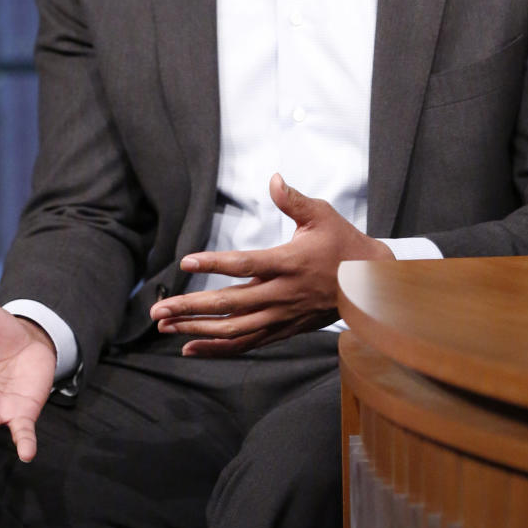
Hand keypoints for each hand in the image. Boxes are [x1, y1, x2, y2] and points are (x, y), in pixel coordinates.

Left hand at [149, 173, 394, 356]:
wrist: (369, 283)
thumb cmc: (343, 244)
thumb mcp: (322, 215)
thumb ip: (294, 200)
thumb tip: (274, 179)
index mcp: (288, 262)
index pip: (245, 264)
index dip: (215, 263)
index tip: (186, 262)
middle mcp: (281, 293)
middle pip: (230, 304)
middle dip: (191, 308)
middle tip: (158, 310)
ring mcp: (281, 316)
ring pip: (234, 329)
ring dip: (197, 330)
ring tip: (165, 327)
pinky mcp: (282, 329)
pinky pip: (246, 343)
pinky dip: (217, 348)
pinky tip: (190, 348)